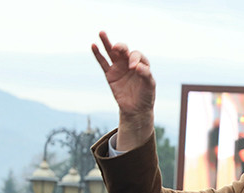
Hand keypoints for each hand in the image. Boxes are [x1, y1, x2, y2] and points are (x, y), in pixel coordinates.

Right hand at [91, 31, 154, 149]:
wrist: (136, 109)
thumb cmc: (146, 96)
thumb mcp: (149, 86)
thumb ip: (145, 75)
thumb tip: (138, 66)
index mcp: (141, 63)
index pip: (136, 55)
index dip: (134, 58)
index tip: (134, 68)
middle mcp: (129, 63)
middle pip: (124, 50)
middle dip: (121, 47)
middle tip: (117, 48)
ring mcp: (119, 68)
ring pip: (111, 53)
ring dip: (106, 42)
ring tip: (102, 33)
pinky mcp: (110, 75)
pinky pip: (103, 63)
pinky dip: (98, 54)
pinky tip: (93, 46)